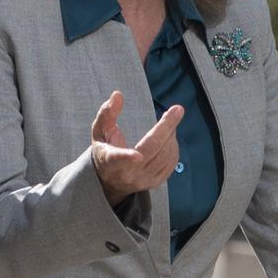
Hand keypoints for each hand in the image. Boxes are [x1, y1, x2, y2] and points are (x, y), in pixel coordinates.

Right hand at [89, 91, 182, 206]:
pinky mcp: (156, 182)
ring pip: (165, 154)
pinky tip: (170, 135)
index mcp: (110, 161)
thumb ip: (107, 113)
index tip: (137, 156)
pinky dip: (173, 145)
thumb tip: (118, 94)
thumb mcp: (99, 132)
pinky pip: (171, 161)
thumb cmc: (105, 151)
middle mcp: (128, 173)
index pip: (117, 159)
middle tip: (177, 110)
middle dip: (166, 128)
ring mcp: (144, 180)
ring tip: (170, 121)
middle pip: (151, 149)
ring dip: (170, 133)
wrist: (112, 181)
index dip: (127, 157)